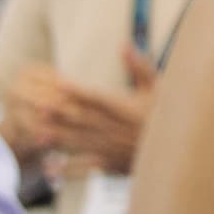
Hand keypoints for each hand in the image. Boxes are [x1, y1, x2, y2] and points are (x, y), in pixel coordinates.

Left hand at [11, 55, 155, 174]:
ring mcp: (111, 148)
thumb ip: (139, 67)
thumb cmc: (166, 114)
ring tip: (37, 135)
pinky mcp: (109, 165)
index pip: (100, 98)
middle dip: (62, 115)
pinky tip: (48, 167)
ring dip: (59, 139)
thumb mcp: (158, 87)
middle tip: (39, 108)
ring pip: (81, 143)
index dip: (80, 91)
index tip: (60, 83)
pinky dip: (66, 169)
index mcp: (128, 110)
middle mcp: (117, 129)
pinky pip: (85, 168)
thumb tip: (123, 43)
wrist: (176, 151)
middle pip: (85, 120)